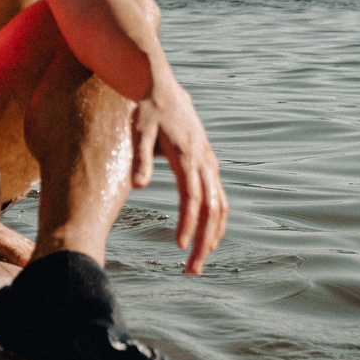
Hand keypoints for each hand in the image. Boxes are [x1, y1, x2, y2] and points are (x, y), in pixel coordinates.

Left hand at [130, 85, 226, 272]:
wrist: (163, 89)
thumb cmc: (147, 110)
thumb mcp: (139, 130)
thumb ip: (140, 158)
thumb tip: (138, 186)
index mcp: (187, 156)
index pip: (192, 198)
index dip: (188, 224)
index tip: (181, 246)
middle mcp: (204, 162)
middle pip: (212, 210)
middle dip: (204, 242)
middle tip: (191, 270)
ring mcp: (210, 164)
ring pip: (220, 207)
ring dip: (213, 237)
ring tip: (198, 263)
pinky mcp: (209, 164)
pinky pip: (220, 198)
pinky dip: (217, 222)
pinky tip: (209, 240)